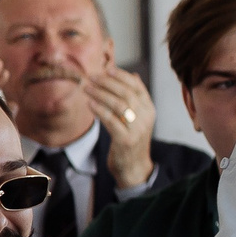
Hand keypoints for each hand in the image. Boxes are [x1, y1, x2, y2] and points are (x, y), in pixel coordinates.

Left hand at [86, 63, 157, 186]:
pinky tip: (89, 104)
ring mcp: (137, 129)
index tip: (107, 68)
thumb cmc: (131, 139)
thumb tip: (133, 74)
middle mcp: (146, 117)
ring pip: (119, 105)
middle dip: (108, 83)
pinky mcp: (125, 140)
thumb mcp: (138, 117)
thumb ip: (135, 98)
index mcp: (149, 109)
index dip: (122, 76)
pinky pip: (111, 121)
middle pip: (127, 94)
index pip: (137, 87)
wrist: (134, 167)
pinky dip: (100, 110)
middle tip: (91, 76)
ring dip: (100, 94)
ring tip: (86, 87)